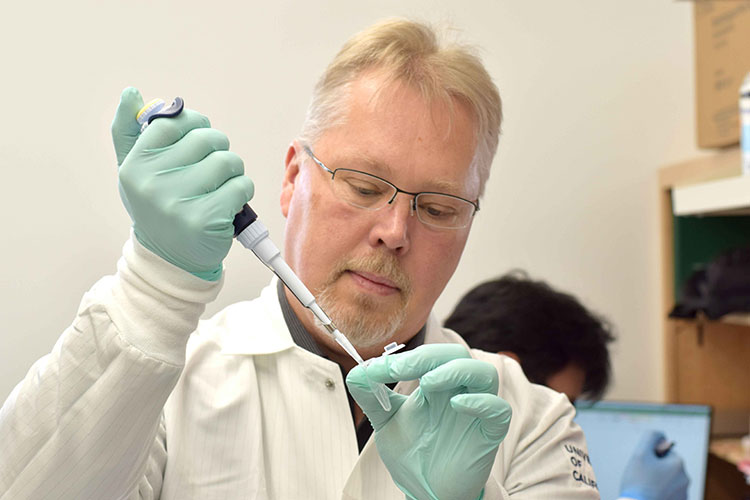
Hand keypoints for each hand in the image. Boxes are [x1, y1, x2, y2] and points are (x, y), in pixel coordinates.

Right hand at [111, 87, 253, 279]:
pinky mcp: (207, 219)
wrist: (170, 259)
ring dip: (233, 173)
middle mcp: (152, 182)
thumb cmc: (157, 206)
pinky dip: (242, 193)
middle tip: (212, 169)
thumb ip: (129, 131)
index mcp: (135, 164)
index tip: (198, 141)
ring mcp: (179, 202)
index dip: (196, 126)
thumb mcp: (135, 171)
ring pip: (228, 161)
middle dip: (218, 150)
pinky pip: (241, 186)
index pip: (176, 121)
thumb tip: (130, 93)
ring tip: (220, 188)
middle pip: (207, 138)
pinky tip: (228, 205)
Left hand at [346, 344, 511, 499]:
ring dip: (456, 370)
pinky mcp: (488, 434)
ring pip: (484, 374)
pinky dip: (481, 402)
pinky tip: (458, 404)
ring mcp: (475, 412)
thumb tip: (355, 373)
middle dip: (428, 356)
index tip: (376, 370)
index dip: (405, 357)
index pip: (429, 355)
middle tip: (398, 369)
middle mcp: (458, 391)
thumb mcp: (386, 421)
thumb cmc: (413, 452)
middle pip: (457, 354)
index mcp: (436, 384)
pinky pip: (499, 410)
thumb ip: (372, 397)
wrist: (426, 490)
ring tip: (428, 383)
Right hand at [619, 431, 689, 499]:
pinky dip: (661, 493)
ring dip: (658, 481)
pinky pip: (669, 493)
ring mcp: (683, 493)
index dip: (651, 456)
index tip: (643, 466)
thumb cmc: (638, 481)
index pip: (664, 452)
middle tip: (642, 477)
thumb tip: (661, 435)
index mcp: (678, 463)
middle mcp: (685, 478)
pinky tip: (651, 496)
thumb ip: (651, 437)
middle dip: (655, 469)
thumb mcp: (640, 453)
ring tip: (646, 488)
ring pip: (668, 480)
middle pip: (667, 466)